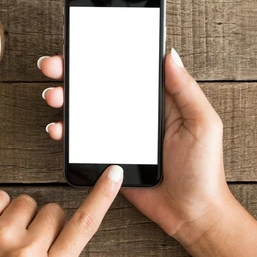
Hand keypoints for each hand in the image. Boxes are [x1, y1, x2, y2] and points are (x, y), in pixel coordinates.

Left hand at [0, 165, 122, 256]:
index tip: (114, 173)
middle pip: (54, 211)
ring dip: (20, 217)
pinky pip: (1, 196)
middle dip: (45, 224)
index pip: (84, 225)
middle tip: (26, 245)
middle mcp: (26, 253)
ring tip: (3, 241)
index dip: (103, 196)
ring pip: (28, 202)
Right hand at [39, 48, 230, 246]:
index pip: (126, 69)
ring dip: (64, 98)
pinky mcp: (108, 155)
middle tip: (54, 66)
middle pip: (98, 85)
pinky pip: (82, 140)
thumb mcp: (203, 123)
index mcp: (156, 99)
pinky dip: (65, 132)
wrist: (190, 213)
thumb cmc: (203, 169)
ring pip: (85, 110)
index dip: (103, 55)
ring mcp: (118, 134)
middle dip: (72, 71)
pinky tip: (58, 129)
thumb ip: (186, 89)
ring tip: (54, 96)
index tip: (82, 44)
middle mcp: (134, 113)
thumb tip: (170, 54)